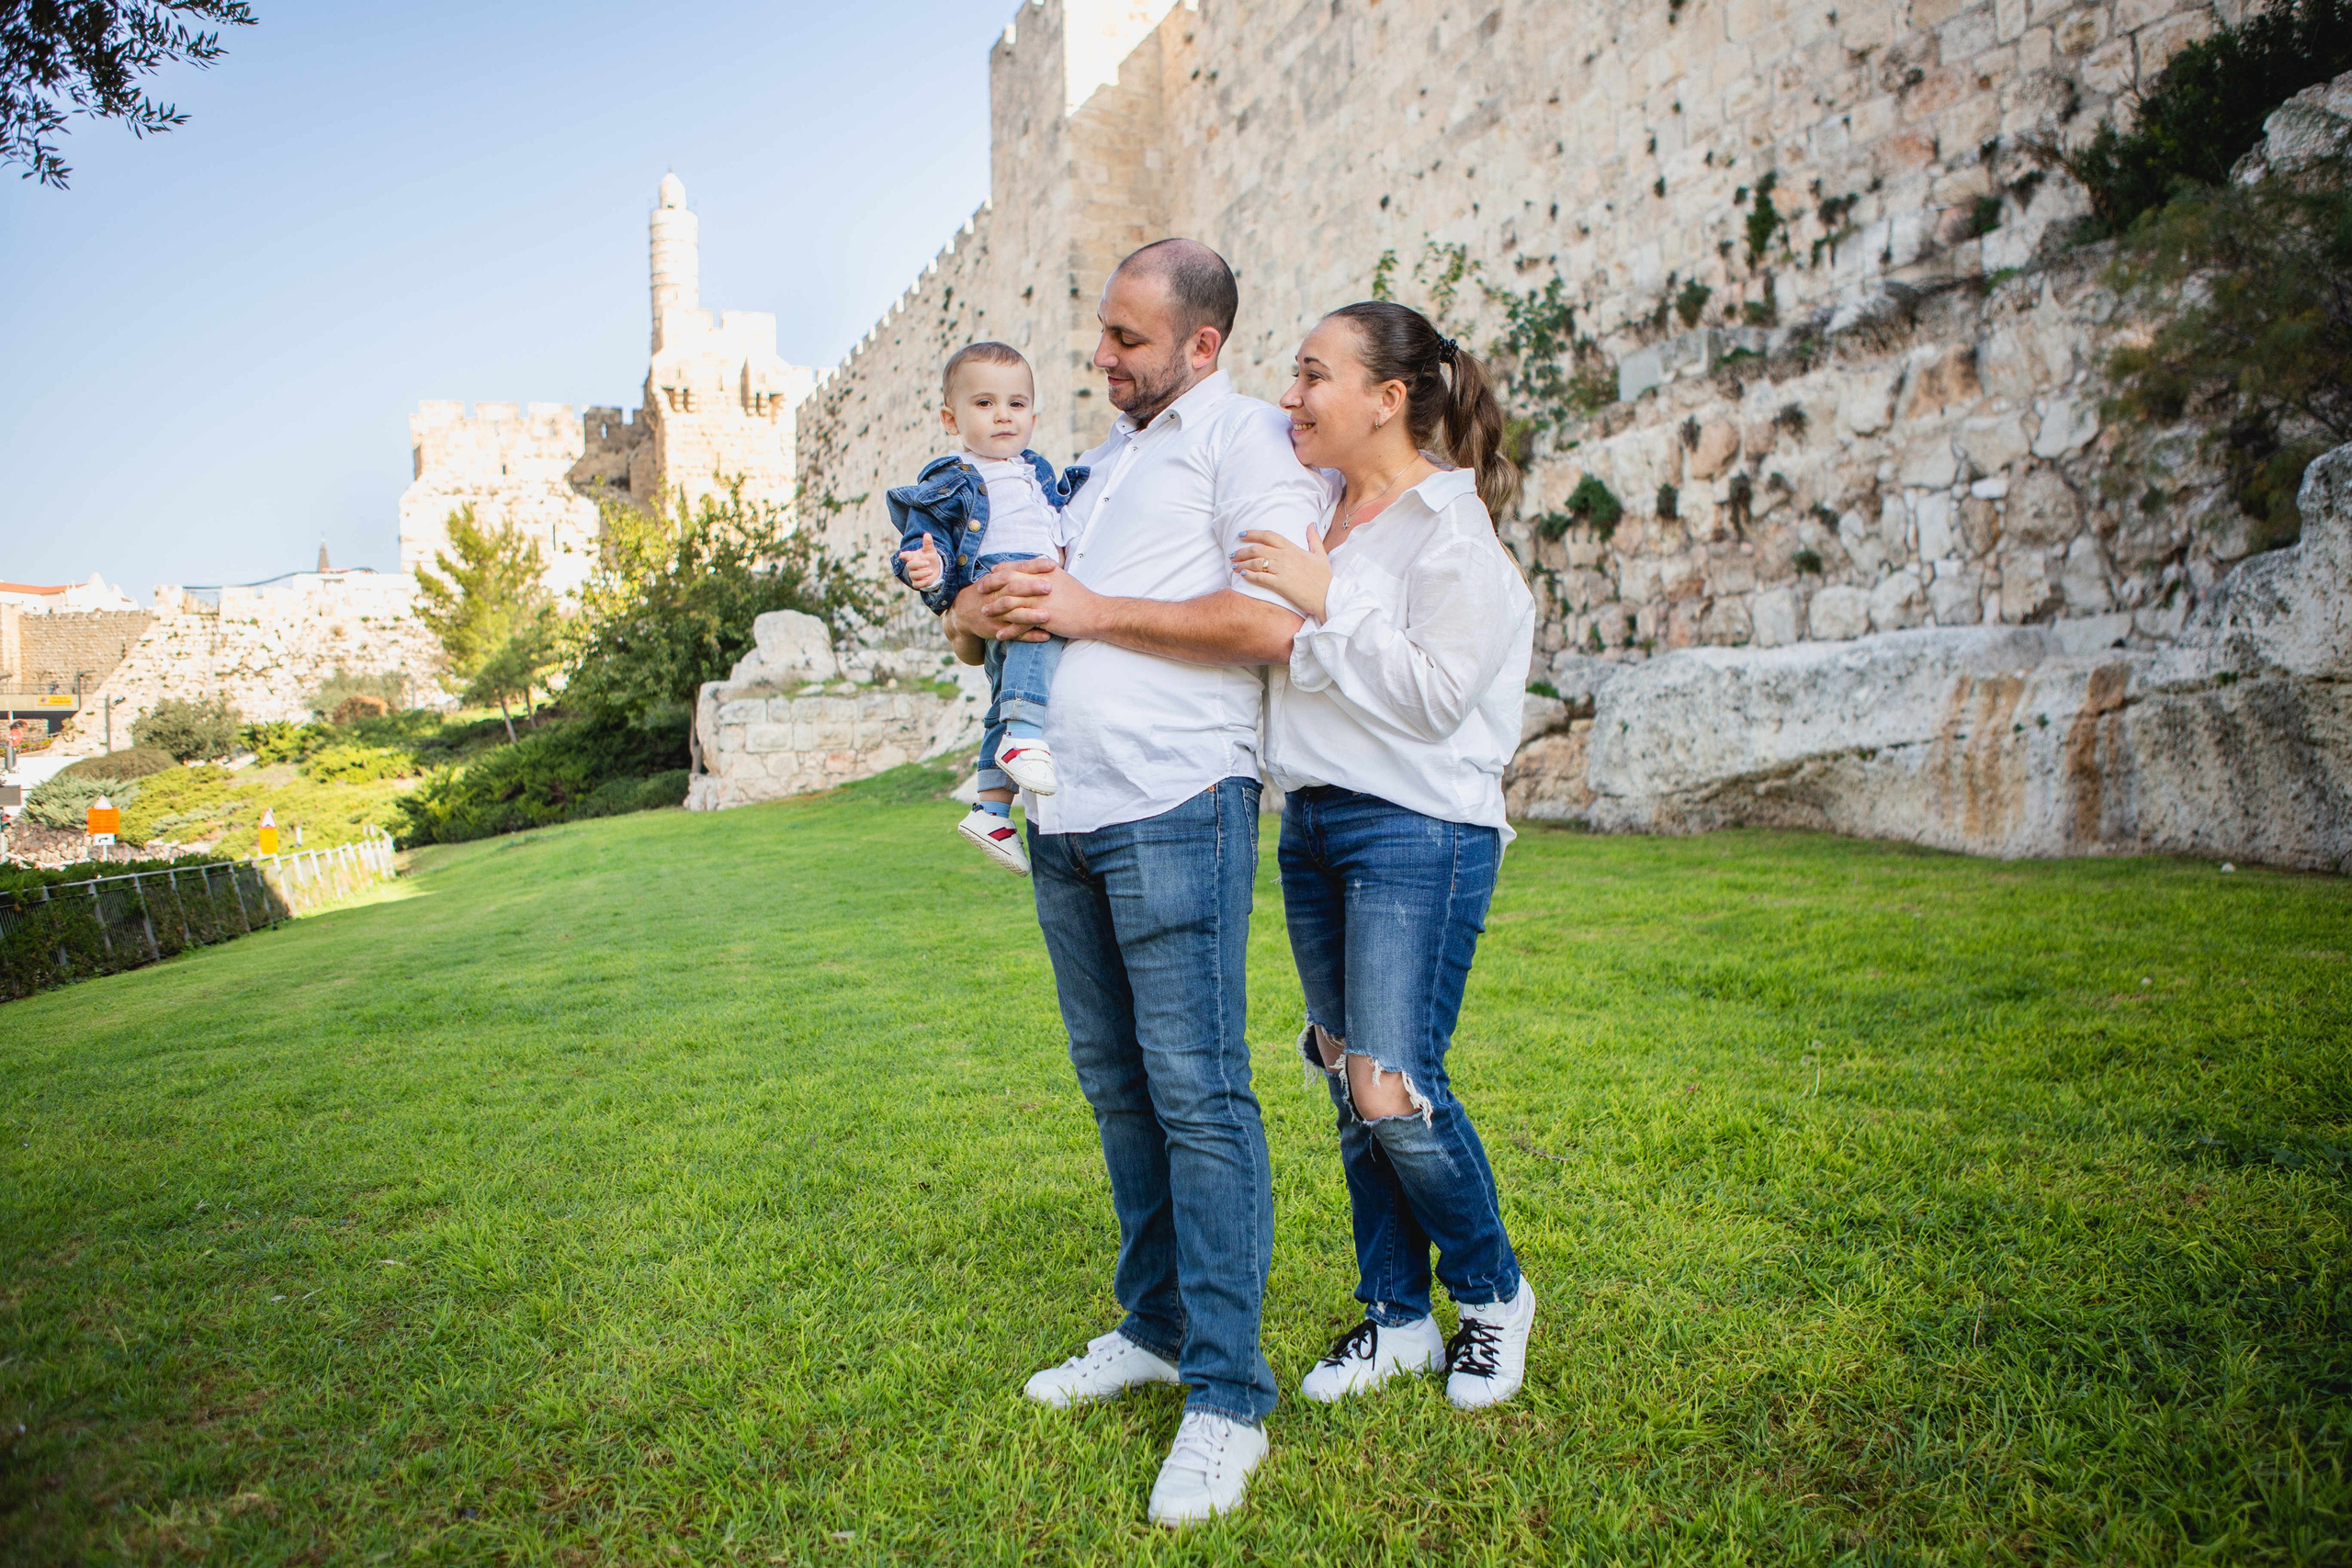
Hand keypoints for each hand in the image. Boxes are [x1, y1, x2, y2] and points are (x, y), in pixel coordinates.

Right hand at [898, 536, 942, 590]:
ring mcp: (913, 575)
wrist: (936, 570)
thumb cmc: (930, 558)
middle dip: (919, 564)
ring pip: (914, 575)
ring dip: (922, 573)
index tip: (902, 555)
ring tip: (931, 571)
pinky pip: (916, 584)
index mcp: (912, 557)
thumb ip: (928, 543)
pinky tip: (928, 580)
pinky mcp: (917, 583)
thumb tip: (927, 534)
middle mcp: (911, 566)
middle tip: (928, 562)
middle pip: (910, 565)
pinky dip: (922, 583)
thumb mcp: (930, 551)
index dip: (904, 555)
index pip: (906, 555)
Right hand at [945, 559, 1050, 643]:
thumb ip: (1016, 570)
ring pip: (1014, 615)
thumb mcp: (996, 578)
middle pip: (1013, 590)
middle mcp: (996, 596)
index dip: (1034, 566)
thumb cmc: (987, 592)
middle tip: (1049, 587)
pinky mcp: (997, 630)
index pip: (1017, 569)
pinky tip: (1046, 636)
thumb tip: (1041, 558)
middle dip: (1030, 588)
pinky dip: (1030, 636)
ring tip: (1048, 615)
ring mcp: (997, 614)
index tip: (1052, 565)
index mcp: (998, 580)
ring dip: (1030, 616)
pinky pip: (1015, 634)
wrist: (962, 613)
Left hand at [978, 557, 1105, 639]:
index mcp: (1044, 572)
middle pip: (1009, 582)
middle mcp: (1039, 583)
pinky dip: (1008, 629)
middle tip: (979, 591)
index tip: (990, 573)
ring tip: (984, 613)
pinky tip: (999, 634)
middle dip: (992, 586)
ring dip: (995, 608)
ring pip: (1011, 602)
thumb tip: (1038, 564)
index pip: (1017, 567)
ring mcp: (1040, 600)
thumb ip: (1047, 572)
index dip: (1001, 570)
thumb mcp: (1062, 578)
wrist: (1094, 613)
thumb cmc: (1080, 597)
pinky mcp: (1043, 617)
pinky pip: (1020, 623)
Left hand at [1231, 525, 1330, 621]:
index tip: (1242, 534)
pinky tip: (1242, 576)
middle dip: (1242, 550)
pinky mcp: (1281, 585)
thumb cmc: (1324, 578)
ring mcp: (1282, 570)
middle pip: (1258, 548)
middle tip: (1233, 554)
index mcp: (1293, 548)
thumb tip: (1311, 524)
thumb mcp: (1321, 555)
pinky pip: (1260, 578)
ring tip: (1233, 566)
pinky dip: (1249, 576)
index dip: (1253, 533)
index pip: (1269, 536)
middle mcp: (1285, 557)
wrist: (1328, 597)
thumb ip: (1314, 539)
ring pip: (1256, 562)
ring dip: (1242, 563)